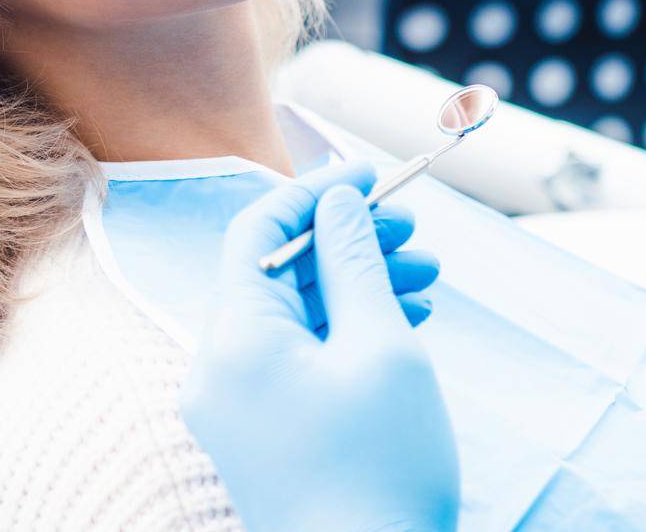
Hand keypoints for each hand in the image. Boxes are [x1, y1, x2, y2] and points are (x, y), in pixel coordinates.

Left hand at [180, 161, 459, 531]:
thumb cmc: (383, 470)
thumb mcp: (382, 347)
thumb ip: (355, 261)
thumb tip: (338, 199)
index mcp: (234, 342)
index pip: (259, 231)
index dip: (317, 191)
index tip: (375, 175)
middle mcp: (218, 371)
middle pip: (276, 271)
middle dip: (348, 241)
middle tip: (415, 230)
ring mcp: (235, 408)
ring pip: (292, 314)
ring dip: (356, 284)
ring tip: (427, 277)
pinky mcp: (261, 434)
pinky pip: (295, 357)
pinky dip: (345, 329)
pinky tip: (404, 320)